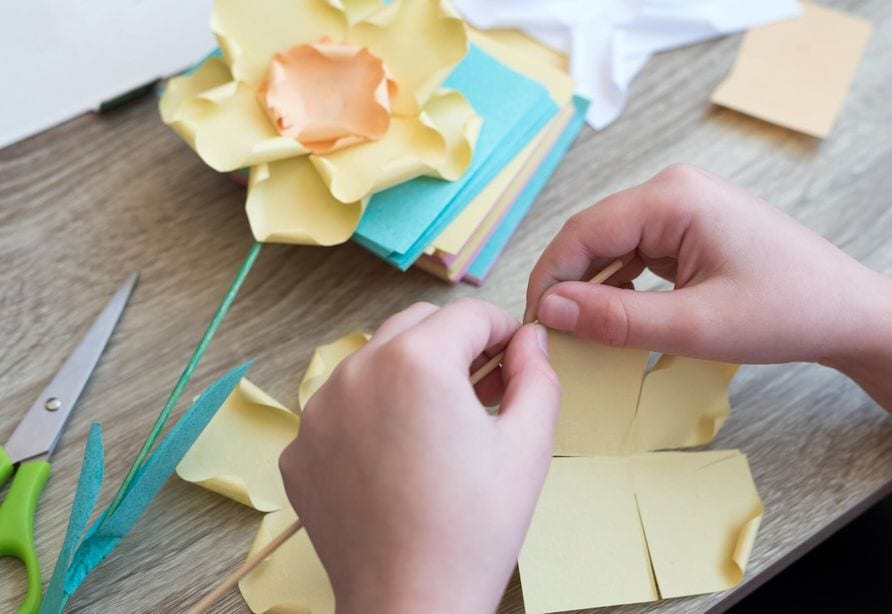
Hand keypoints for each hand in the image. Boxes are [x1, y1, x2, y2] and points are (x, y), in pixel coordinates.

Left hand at [279, 300, 559, 613]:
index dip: (502, 329)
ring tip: (438, 427)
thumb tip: (530, 340)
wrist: (410, 604)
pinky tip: (396, 460)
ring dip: (408, 375)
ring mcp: (319, 411)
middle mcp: (358, 371)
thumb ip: (537, 374)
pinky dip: (370, 416)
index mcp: (417, 361)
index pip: (468, 314)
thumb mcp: (529, 445)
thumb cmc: (474, 529)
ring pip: (374, 362)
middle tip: (483, 390)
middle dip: (454, 345)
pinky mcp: (300, 449)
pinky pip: (341, 408)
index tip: (515, 355)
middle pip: (416, 326)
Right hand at [527, 164, 891, 509]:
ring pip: (611, 245)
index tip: (534, 327)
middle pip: (592, 234)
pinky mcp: (690, 227)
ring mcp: (683, 205)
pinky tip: (614, 318)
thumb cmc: (786, 314)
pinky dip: (619, 284)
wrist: (850, 313)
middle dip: (568, 284)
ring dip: (592, 286)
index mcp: (673, 196)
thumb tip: (549, 310)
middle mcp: (673, 188)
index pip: (582, 231)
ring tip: (578, 333)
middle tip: (552, 336)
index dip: (549, 279)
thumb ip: (616, 319)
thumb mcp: (694, 327)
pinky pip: (636, 252)